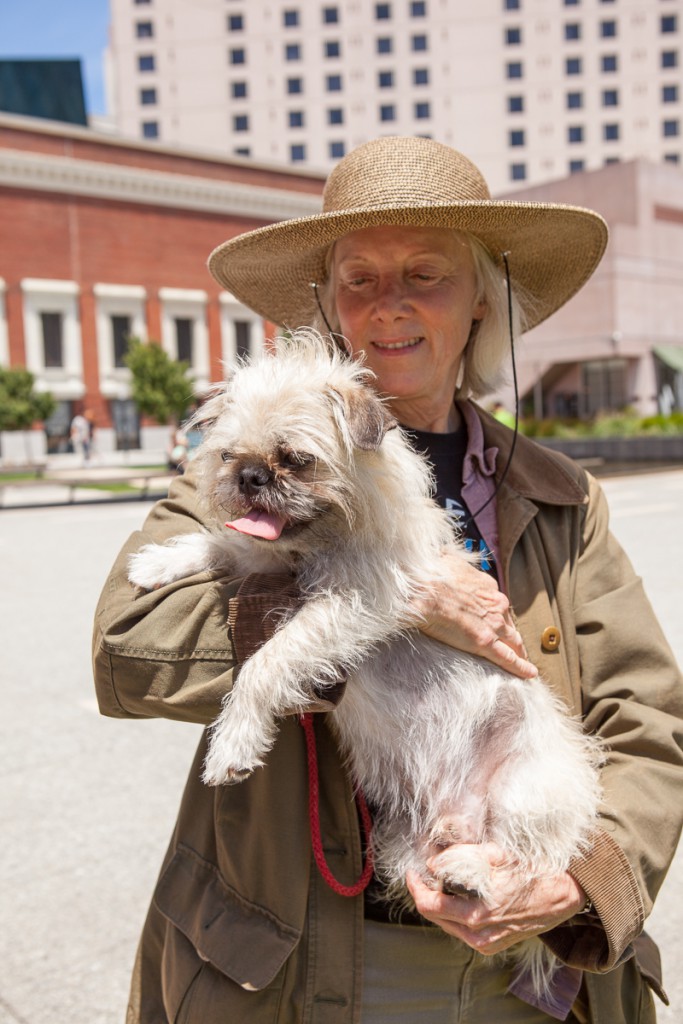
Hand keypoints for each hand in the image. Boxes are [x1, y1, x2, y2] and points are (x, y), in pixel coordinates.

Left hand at [406, 844, 586, 955]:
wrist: (564, 894)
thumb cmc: (533, 871)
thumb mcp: (496, 854)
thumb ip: (462, 858)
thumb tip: (434, 863)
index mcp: (479, 913)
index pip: (429, 905)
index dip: (415, 886)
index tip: (412, 870)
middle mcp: (479, 934)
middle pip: (434, 916)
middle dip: (425, 893)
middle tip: (425, 873)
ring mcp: (486, 943)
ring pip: (446, 923)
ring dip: (439, 902)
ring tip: (442, 881)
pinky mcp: (492, 945)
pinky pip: (461, 929)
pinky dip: (454, 911)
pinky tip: (461, 894)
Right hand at [412, 550, 537, 678]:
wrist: (424, 590)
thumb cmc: (430, 575)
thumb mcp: (446, 560)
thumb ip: (452, 562)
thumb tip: (444, 557)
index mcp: (488, 587)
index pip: (498, 605)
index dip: (499, 615)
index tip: (497, 622)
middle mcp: (496, 605)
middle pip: (509, 624)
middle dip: (513, 636)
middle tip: (516, 647)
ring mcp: (493, 625)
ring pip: (513, 641)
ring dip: (520, 652)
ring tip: (525, 663)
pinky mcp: (485, 643)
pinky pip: (508, 658)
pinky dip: (521, 667)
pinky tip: (529, 674)